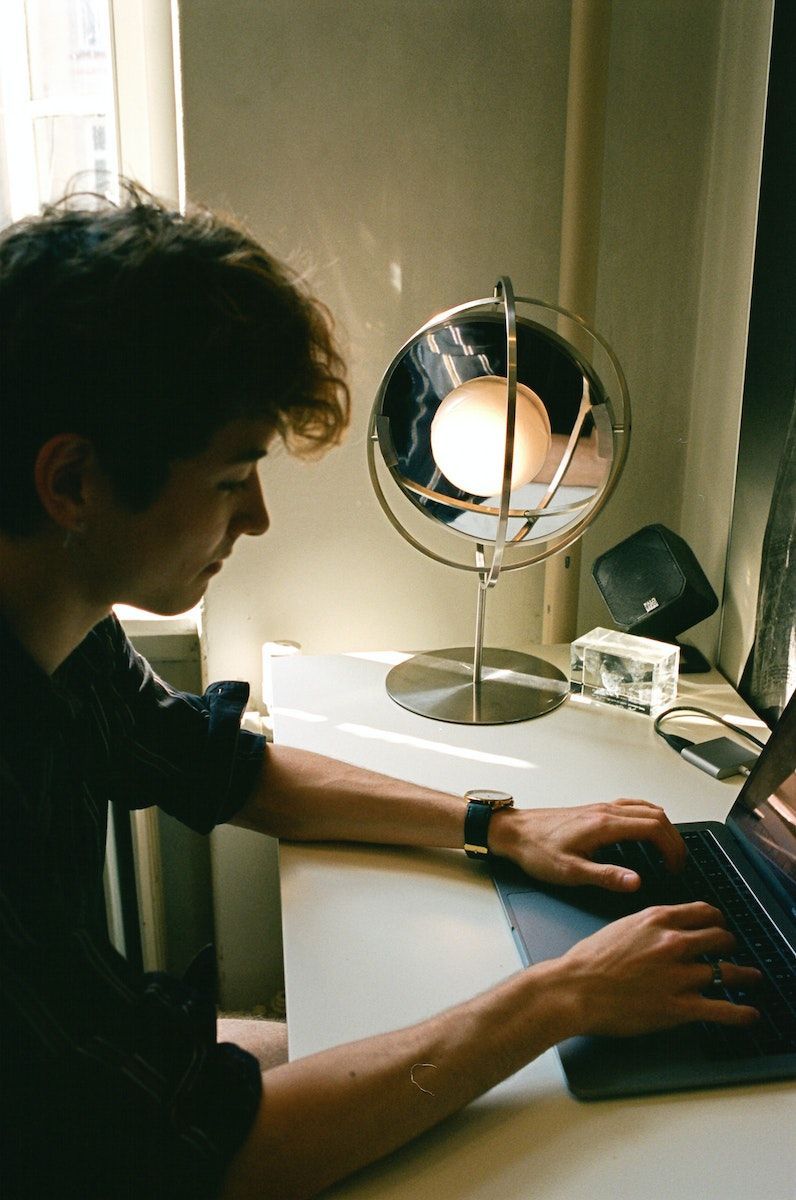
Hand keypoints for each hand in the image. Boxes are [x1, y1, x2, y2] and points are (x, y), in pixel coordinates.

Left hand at [489, 799, 685, 891]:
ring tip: (669, 850)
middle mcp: (605, 811)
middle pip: (656, 816)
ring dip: (663, 827)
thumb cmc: (536, 851)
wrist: (513, 832)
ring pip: (646, 808)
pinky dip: (648, 817)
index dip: (672, 848)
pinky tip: (646, 832)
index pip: (654, 828)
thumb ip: (606, 876)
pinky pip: (632, 806)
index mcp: (604, 825)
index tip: (675, 868)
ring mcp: (601, 807)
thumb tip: (636, 882)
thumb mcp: (570, 872)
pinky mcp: (594, 809)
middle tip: (678, 864)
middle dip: (674, 840)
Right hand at [559, 901, 760, 1035]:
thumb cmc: (588, 961)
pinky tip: (749, 1013)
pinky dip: (740, 1013)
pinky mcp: (679, 1006)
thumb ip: (647, 927)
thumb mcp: (620, 927)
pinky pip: (721, 1009)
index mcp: (656, 919)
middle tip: (730, 949)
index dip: (716, 919)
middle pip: (720, 937)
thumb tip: (662, 932)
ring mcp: (679, 975)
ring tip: (750, 978)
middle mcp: (673, 943)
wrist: (575, 988)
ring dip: (742, 975)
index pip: (703, 912)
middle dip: (728, 944)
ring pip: (726, 971)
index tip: (718, 925)